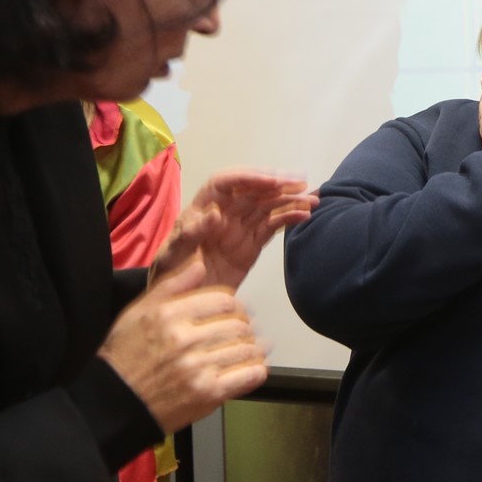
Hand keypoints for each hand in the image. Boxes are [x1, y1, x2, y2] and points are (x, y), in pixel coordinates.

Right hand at [99, 259, 268, 431]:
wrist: (115, 401)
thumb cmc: (125, 356)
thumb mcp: (138, 312)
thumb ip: (172, 286)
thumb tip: (200, 265)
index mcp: (169, 315)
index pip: (225, 300)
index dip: (233, 306)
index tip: (231, 313)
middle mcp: (185, 340)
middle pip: (240, 324)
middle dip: (243, 328)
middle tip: (238, 333)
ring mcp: (198, 368)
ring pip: (248, 348)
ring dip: (251, 349)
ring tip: (242, 350)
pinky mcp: (209, 393)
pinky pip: (251, 375)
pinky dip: (256, 370)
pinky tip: (247, 368)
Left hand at [152, 169, 313, 290]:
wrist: (179, 303)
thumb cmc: (168, 277)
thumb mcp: (172, 255)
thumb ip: (190, 234)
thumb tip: (215, 213)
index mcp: (202, 208)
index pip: (227, 183)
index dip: (250, 178)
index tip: (272, 181)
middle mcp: (223, 213)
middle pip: (253, 190)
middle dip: (278, 184)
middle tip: (301, 182)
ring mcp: (239, 229)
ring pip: (268, 206)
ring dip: (290, 199)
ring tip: (312, 199)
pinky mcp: (251, 245)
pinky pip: (272, 226)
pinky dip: (289, 219)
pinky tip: (304, 216)